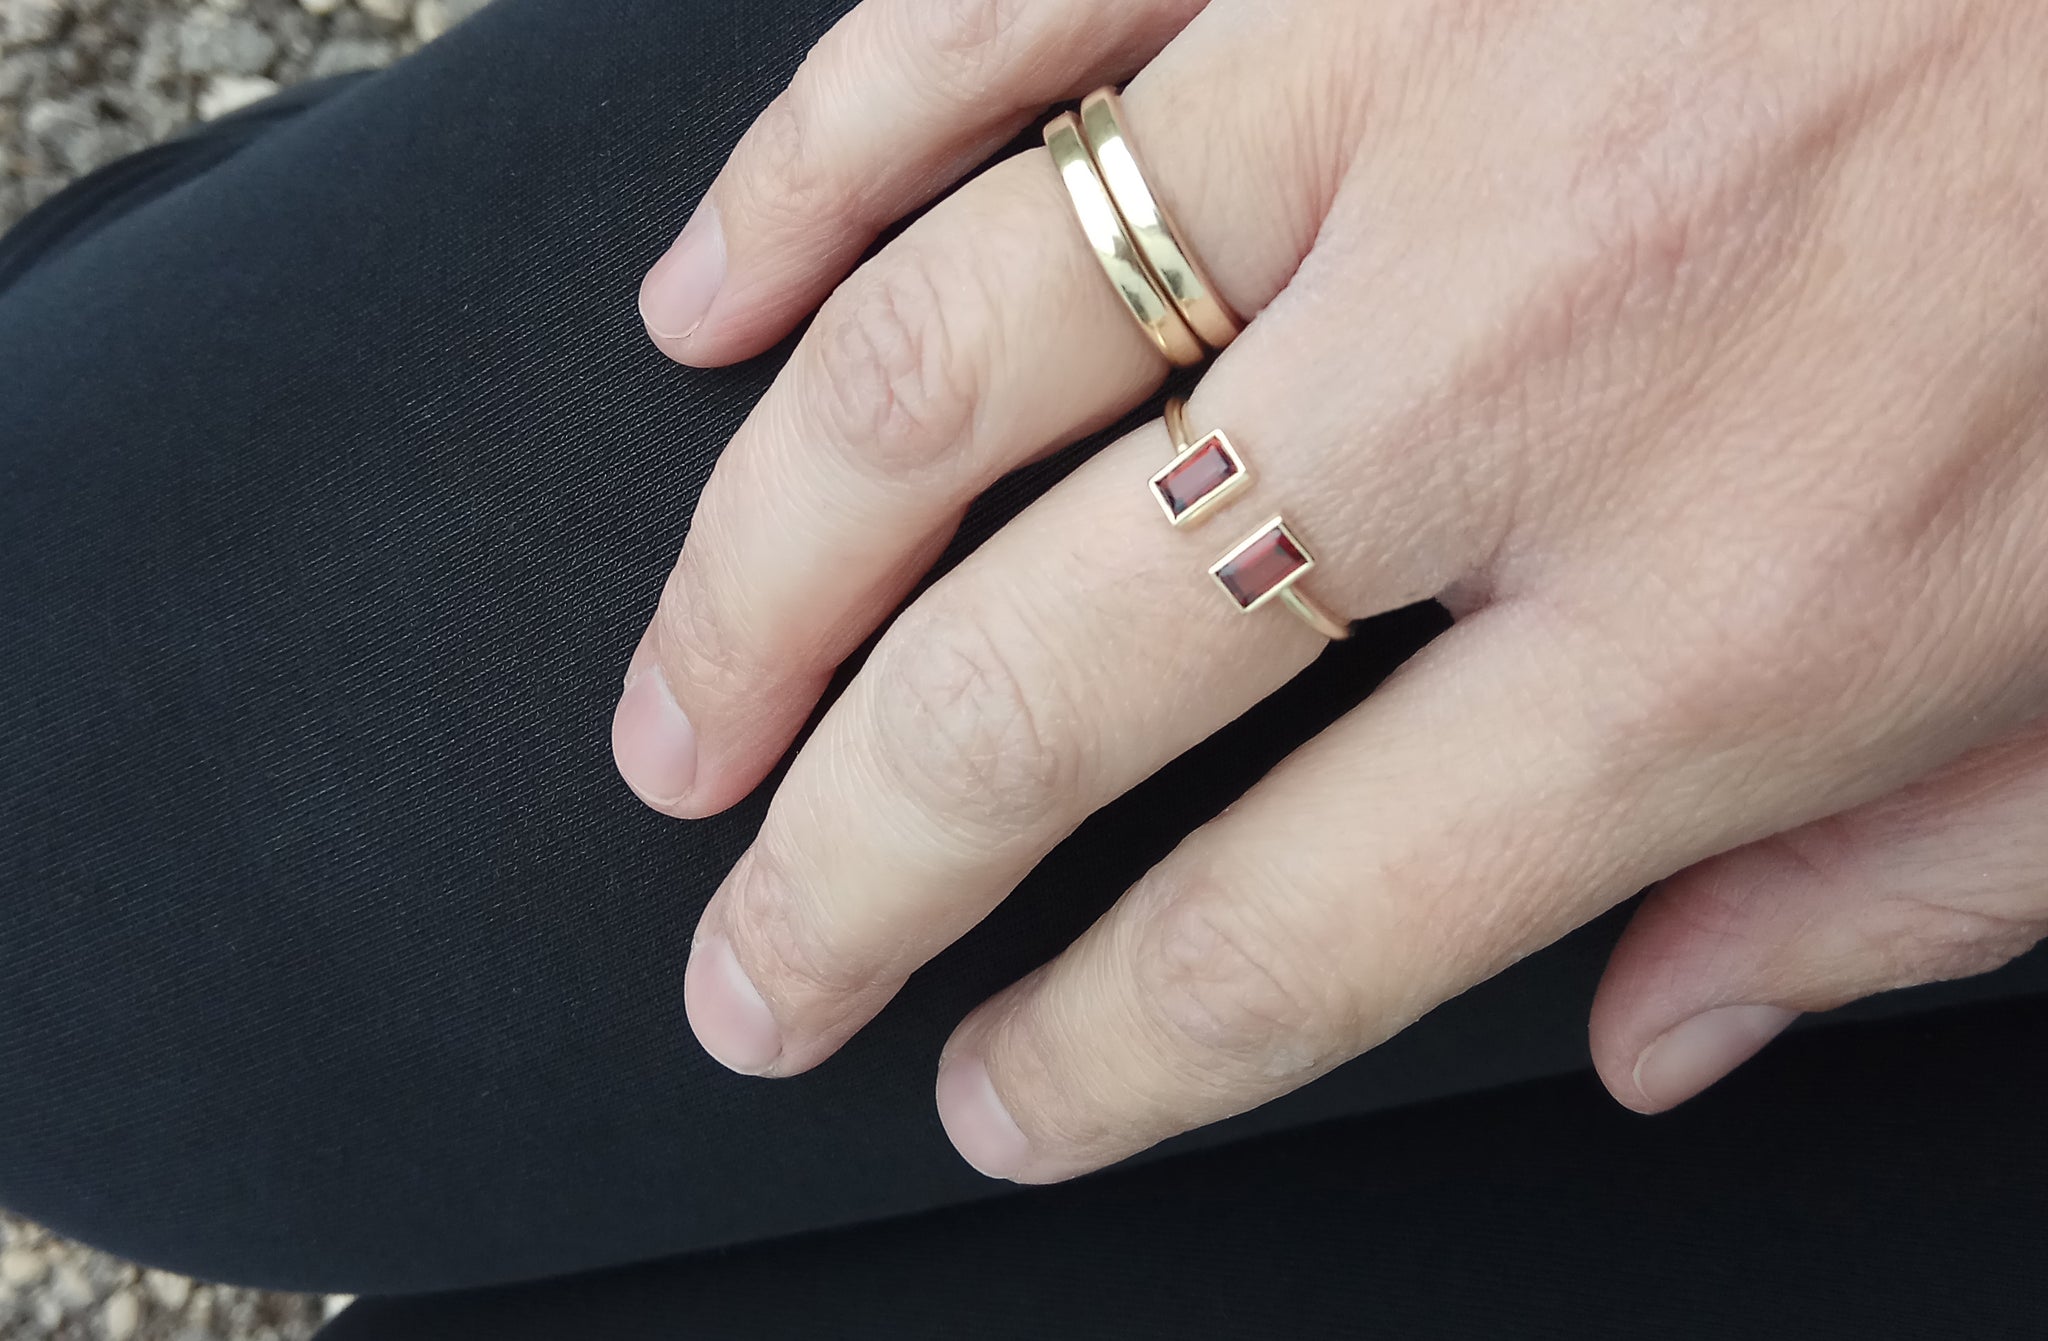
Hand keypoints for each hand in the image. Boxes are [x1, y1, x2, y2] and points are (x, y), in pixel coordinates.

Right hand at [615, 0, 2047, 1180]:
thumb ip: (1885, 889)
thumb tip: (1647, 1040)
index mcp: (1715, 616)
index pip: (1289, 932)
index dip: (1097, 1058)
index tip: (986, 1094)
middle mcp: (1501, 372)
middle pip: (1036, 693)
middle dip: (842, 874)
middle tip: (746, 963)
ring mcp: (1390, 97)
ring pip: (936, 373)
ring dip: (755, 576)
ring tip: (676, 713)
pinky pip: (981, 38)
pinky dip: (810, 180)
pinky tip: (712, 314)